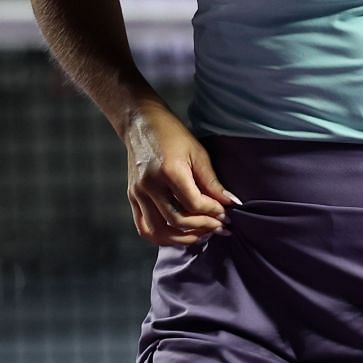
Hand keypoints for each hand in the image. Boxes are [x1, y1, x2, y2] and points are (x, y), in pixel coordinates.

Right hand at [123, 106, 240, 246]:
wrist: (141, 123)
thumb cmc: (173, 135)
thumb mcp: (198, 153)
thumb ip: (212, 182)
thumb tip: (231, 204)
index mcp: (169, 171)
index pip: (194, 203)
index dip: (213, 212)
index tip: (226, 214)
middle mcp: (150, 185)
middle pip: (177, 221)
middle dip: (203, 228)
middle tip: (219, 227)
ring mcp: (138, 193)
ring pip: (159, 231)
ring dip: (182, 239)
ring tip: (201, 235)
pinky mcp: (132, 197)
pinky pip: (144, 228)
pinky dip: (162, 237)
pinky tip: (179, 235)